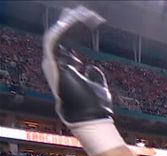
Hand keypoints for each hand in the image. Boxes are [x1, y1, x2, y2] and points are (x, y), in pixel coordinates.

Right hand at [41, 7, 111, 126]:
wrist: (91, 118)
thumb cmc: (95, 107)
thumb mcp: (97, 86)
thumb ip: (93, 76)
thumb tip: (92, 68)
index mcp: (66, 70)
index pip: (68, 44)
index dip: (78, 31)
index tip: (90, 21)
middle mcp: (57, 66)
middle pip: (61, 37)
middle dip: (72, 23)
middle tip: (84, 11)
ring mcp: (54, 65)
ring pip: (57, 36)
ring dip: (69, 23)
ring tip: (82, 12)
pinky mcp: (54, 65)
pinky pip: (54, 41)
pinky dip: (64, 29)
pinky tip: (73, 19)